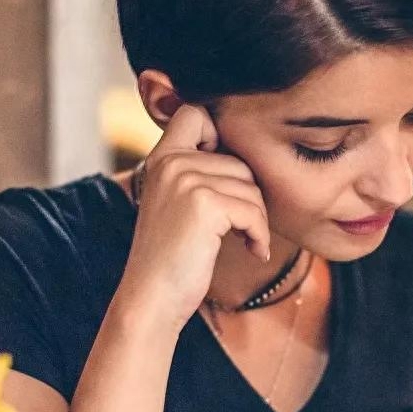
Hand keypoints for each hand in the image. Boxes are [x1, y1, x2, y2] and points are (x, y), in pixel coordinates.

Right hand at [114, 104, 272, 331]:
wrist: (152, 298)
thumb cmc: (172, 257)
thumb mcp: (177, 204)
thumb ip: (198, 174)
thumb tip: (249, 154)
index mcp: (162, 158)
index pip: (196, 113)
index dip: (221, 138)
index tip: (225, 181)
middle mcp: (171, 162)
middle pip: (240, 162)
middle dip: (249, 198)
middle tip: (241, 228)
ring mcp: (186, 180)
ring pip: (251, 188)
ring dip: (257, 220)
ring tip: (243, 241)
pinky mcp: (204, 204)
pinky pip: (254, 211)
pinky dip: (260, 236)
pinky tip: (251, 252)